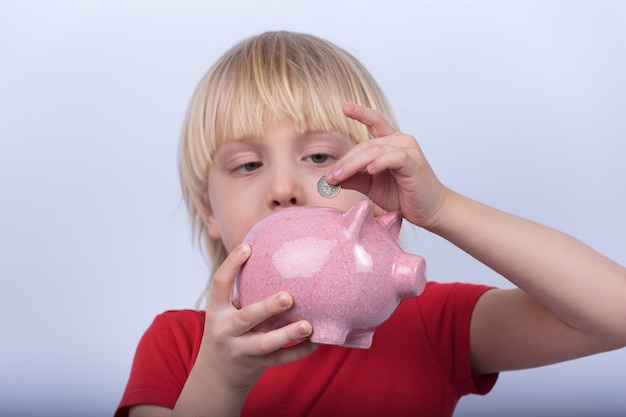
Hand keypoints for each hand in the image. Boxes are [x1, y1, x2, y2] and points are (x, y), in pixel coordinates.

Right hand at [200, 243, 316, 392]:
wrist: (216, 376)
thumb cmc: (229, 332)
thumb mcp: (226, 312)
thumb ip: (243, 293)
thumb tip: (273, 258)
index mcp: (217, 311)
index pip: (219, 284)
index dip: (231, 265)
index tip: (247, 247)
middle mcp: (225, 331)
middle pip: (246, 318)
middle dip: (267, 308)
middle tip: (288, 297)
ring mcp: (240, 351)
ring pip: (264, 343)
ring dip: (287, 334)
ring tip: (308, 325)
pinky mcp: (256, 365)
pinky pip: (280, 359)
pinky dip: (298, 351)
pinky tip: (315, 341)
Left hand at [325, 103, 448, 228]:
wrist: (430, 211)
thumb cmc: (403, 196)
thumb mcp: (371, 186)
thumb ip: (354, 177)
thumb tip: (330, 177)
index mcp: (391, 143)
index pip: (375, 122)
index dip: (361, 113)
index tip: (344, 106)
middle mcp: (401, 141)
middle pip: (366, 145)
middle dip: (345, 161)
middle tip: (329, 177)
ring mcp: (409, 151)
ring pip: (375, 150)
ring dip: (353, 164)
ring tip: (338, 177)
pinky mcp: (414, 164)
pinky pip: (394, 158)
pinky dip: (379, 163)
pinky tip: (370, 170)